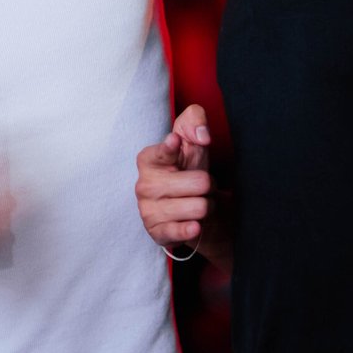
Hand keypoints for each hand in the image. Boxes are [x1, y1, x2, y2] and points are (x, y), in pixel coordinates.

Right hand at [135, 104, 210, 251]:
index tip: (175, 142)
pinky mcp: (156, 232)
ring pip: (199, 207)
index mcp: (148, 159)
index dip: (170, 148)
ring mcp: (148, 210)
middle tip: (201, 185)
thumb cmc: (188, 168)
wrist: (190, 205)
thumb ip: (195, 121)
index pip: (160, 153)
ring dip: (206, 205)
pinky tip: (194, 225)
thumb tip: (202, 136)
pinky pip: (180, 231)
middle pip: (198, 182)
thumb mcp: (192, 139)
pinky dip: (192, 228)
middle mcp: (144, 184)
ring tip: (197, 202)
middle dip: (208, 184)